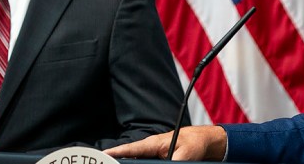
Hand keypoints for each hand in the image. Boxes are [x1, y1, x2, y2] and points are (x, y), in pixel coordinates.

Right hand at [104, 126, 226, 160]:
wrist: (199, 142)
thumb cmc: (192, 144)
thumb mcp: (184, 156)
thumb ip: (172, 163)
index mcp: (153, 143)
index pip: (131, 149)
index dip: (117, 152)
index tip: (104, 154)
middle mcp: (149, 149)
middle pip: (130, 158)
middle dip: (119, 161)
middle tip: (108, 162)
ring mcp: (151, 155)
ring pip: (136, 162)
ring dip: (129, 163)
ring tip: (115, 162)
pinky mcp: (154, 161)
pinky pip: (142, 163)